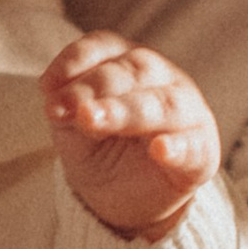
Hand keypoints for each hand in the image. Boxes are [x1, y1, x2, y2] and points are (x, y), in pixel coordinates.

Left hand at [42, 31, 219, 241]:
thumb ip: (69, 110)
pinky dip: (176, 147)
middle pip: (133, 71)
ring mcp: (188, 113)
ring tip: (91, 120)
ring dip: (124, 110)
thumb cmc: (102, 150)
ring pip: (162, 105)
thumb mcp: (74, 129)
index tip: (46, 87)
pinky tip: (158, 149)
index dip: (75, 60)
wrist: (126, 202)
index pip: (105, 46)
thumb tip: (55, 100)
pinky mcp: (201, 153)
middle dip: (96, 87)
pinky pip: (192, 147)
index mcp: (129, 64)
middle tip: (68, 109)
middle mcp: (163, 79)